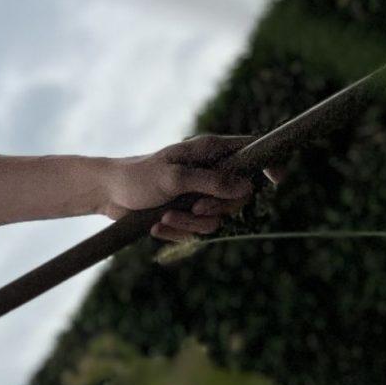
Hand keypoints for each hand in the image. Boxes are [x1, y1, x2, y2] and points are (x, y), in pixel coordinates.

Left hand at [99, 132, 283, 240]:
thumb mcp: (174, 178)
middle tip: (192, 210)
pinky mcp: (185, 214)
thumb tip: (245, 187)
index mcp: (210, 151)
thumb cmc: (138, 177)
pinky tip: (156, 227)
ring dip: (189, 226)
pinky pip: (195, 232)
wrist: (108, 193)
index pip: (251, 150)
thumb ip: (211, 182)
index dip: (268, 164)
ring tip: (165, 218)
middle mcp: (209, 171)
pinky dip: (177, 233)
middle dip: (216, 210)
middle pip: (238, 197)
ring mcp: (198, 194)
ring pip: (215, 220)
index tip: (277, 180)